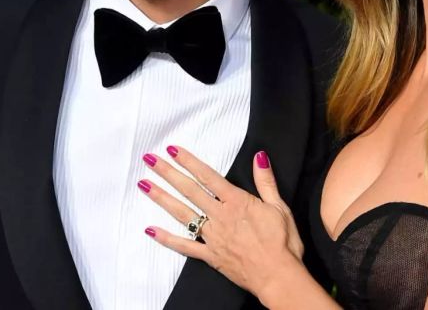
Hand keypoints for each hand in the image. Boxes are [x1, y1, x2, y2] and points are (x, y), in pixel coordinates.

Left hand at [138, 146, 305, 296]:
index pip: (208, 176)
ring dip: (162, 198)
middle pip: (190, 190)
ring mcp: (213, 236)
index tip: (172, 150)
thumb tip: (258, 157)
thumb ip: (266, 181)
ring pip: (183, 213)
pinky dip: (167, 239)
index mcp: (237, 202)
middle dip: (168, 173)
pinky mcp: (211, 255)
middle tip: (150, 159)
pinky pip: (185, 246)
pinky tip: (151, 231)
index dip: (189, 161)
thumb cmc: (282, 243)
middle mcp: (220, 216)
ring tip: (144, 185)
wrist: (278, 277)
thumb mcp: (279, 207)